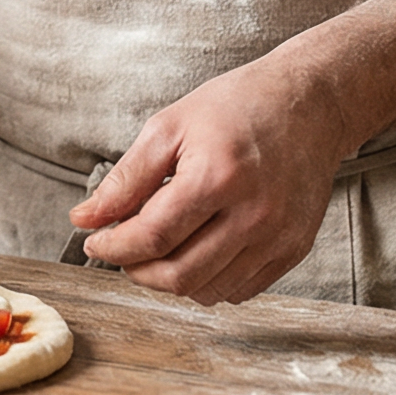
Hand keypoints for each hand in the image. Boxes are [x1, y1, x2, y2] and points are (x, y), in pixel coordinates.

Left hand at [68, 62, 351, 302]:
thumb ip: (125, 178)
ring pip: (208, 290)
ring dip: (171, 279)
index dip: (113, 247)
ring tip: (158, 249)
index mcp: (216, 177)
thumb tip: (85, 218)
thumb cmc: (237, 107)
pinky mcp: (294, 249)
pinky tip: (196, 251)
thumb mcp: (169, 126)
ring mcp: (278, 237)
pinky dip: (208, 281)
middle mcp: (253, 214)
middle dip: (137, 271)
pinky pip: (240, 289)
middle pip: (179, 275)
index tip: (95, 242)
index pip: (152, 236)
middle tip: (123, 250)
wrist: (310, 104)